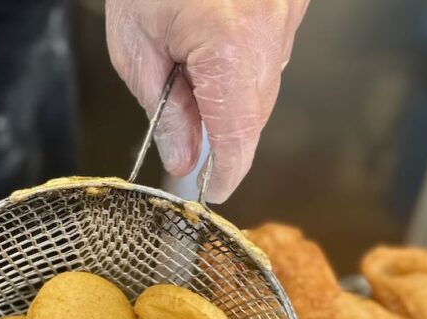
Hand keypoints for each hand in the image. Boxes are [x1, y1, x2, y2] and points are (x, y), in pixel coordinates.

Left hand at [106, 0, 308, 202]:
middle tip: (181, 127)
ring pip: (262, 85)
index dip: (226, 172)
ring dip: (228, 97)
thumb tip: (183, 155)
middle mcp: (271, 37)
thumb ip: (165, 109)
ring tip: (186, 70)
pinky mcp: (291, 5)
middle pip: (253, 114)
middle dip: (219, 132)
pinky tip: (208, 49)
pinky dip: (241, 67)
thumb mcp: (135, 43)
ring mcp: (288, 18)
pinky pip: (268, 53)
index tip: (212, 192)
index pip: (238, 137)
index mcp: (231, 49)